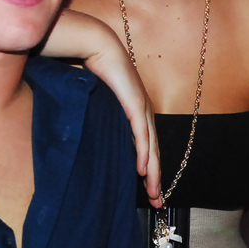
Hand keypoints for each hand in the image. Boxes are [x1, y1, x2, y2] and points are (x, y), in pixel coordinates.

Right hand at [81, 35, 161, 206]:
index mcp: (137, 113)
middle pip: (154, 152)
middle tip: (158, 202)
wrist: (98, 45)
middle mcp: (144, 112)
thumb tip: (91, 136)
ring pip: (150, 147)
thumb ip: (101, 119)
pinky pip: (140, 133)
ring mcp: (141, 108)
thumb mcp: (100, 102)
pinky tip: (142, 169)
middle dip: (155, 179)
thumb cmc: (95, 71)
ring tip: (153, 193)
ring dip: (152, 172)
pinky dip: (143, 152)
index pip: (147, 146)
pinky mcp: (134, 104)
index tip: (150, 190)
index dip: (150, 169)